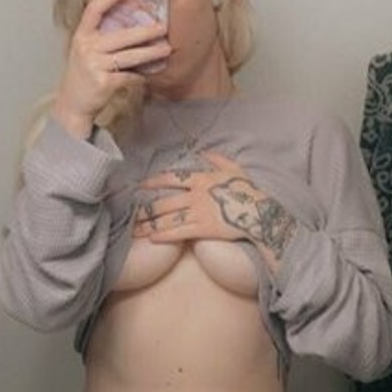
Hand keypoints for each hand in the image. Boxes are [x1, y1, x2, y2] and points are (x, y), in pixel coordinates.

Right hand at [52, 0, 171, 134]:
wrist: (72, 104)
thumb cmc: (83, 75)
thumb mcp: (84, 50)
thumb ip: (99, 37)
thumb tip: (130, 24)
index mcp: (81, 36)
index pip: (93, 10)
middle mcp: (86, 48)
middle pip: (121, 36)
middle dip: (145, 31)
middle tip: (162, 27)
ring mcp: (95, 65)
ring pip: (130, 56)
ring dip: (151, 53)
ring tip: (166, 49)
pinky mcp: (104, 82)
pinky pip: (129, 76)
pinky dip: (139, 76)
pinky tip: (146, 75)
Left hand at [133, 150, 297, 267]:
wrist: (260, 212)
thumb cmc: (249, 191)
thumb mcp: (234, 169)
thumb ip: (217, 159)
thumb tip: (203, 152)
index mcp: (202, 179)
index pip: (171, 179)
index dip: (153, 183)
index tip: (140, 186)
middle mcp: (196, 195)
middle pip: (164, 202)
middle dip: (146, 210)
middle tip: (132, 215)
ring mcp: (198, 213)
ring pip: (168, 219)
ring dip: (150, 225)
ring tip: (136, 231)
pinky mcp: (203, 229)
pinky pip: (179, 232)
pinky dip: (164, 236)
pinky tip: (153, 239)